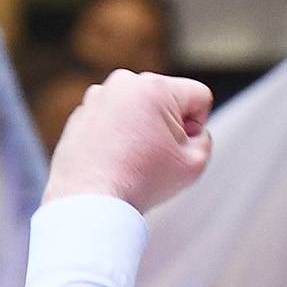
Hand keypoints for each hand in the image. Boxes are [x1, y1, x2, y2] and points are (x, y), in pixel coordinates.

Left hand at [46, 69, 213, 209]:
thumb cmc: (140, 183)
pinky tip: (114, 159)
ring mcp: (98, 96)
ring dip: (142, 129)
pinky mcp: (81, 113)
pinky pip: (114, 119)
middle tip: (154, 157)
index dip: (197, 127)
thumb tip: (190, 130)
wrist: (89, 203)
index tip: (176, 149)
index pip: (199, 97)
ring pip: (140, 108)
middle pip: (167, 99)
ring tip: (132, 159)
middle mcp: (123, 82)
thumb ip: (204, 138)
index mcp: (154, 87)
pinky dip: (118, 135)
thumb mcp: (195, 163)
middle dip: (168, 125)